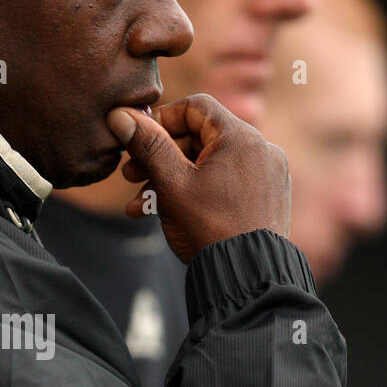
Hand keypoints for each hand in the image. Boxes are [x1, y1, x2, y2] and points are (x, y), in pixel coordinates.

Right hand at [107, 93, 291, 263]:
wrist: (249, 279)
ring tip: (141, 203)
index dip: (161, 120)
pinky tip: (168, 214)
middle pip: (200, 137)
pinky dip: (197, 191)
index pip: (195, 107)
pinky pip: (226, 183)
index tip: (137, 140)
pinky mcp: (266, 197)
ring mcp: (266, 174)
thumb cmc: (209, 228)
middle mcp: (260, 149)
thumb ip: (147, 146)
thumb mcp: (171, 185)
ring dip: (171, 179)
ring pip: (209, 164)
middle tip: (130, 175)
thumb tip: (120, 115)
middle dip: (160, 156)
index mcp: (240, 137)